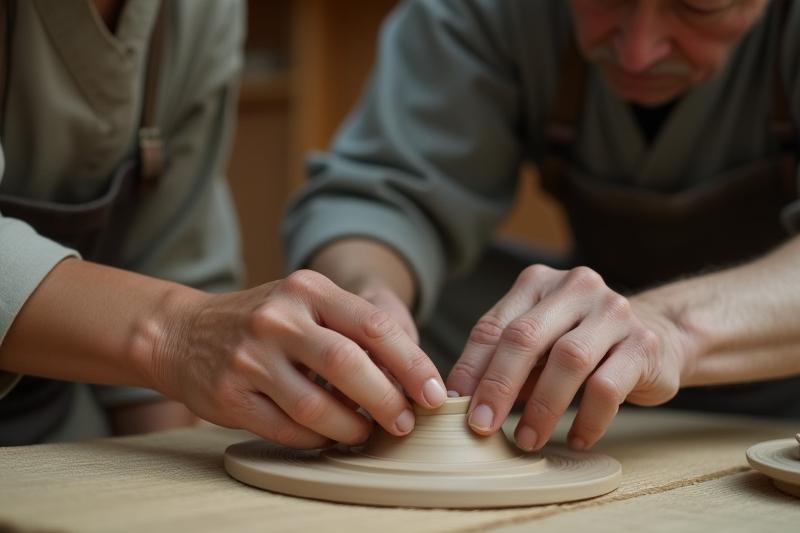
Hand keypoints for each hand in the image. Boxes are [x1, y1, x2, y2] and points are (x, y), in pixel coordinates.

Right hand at [147, 270, 446, 448]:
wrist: (185, 332)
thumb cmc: (265, 322)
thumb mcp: (306, 304)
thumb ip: (353, 330)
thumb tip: (411, 377)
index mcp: (308, 290)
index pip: (374, 326)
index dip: (412, 365)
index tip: (435, 394)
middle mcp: (278, 318)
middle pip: (348, 364)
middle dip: (388, 401)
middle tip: (407, 423)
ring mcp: (250, 357)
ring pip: (316, 406)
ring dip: (351, 427)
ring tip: (365, 432)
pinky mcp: (229, 394)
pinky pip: (286, 429)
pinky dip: (315, 439)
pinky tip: (327, 437)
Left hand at [446, 265, 693, 450]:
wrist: (659, 335)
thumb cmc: (581, 344)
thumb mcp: (538, 345)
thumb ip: (503, 361)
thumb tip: (460, 400)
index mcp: (539, 283)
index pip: (494, 325)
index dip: (471, 367)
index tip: (453, 403)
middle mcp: (576, 288)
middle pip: (525, 337)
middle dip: (498, 386)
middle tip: (481, 425)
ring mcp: (613, 312)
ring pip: (568, 360)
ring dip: (541, 407)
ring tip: (526, 440)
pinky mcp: (643, 344)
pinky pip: (608, 387)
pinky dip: (587, 419)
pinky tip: (575, 438)